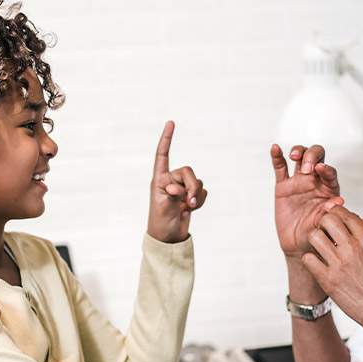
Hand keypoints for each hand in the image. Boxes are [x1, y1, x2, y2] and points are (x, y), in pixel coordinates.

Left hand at [146, 121, 206, 242]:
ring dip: (196, 195)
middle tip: (189, 201)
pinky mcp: (191, 196)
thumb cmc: (160, 223)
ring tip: (189, 208)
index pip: (162, 155)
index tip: (171, 123)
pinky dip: (201, 201)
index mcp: (159, 179)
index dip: (166, 139)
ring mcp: (182, 188)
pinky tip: (192, 209)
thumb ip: (172, 195)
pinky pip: (203, 192)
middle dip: (192, 185)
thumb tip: (178, 188)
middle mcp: (170, 180)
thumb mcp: (164, 209)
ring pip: (198, 181)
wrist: (169, 238)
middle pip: (188, 171)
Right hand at [271, 144, 342, 258]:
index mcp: (329, 189)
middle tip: (307, 167)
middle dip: (312, 156)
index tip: (320, 169)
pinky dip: (277, 156)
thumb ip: (328, 213)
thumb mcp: (322, 225)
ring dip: (299, 151)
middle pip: (317, 157)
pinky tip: (275, 148)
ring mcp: (299, 181)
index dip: (326, 168)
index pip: (330, 173)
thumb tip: (338, 201)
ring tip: (294, 156)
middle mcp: (315, 181)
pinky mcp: (283, 185)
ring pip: (300, 157)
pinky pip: (280, 167)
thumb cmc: (314, 234)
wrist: (297, 243)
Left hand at [302, 204, 362, 337]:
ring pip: (314, 236)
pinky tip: (317, 263)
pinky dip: (310, 260)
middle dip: (324, 223)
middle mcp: (353, 249)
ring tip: (321, 248)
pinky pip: (308, 259)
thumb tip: (362, 221)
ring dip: (316, 240)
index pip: (346, 214)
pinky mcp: (328, 280)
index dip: (337, 213)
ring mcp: (339, 264)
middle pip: (328, 220)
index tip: (334, 217)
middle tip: (326, 232)